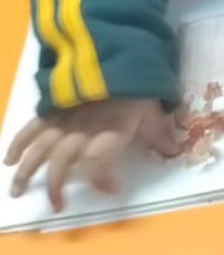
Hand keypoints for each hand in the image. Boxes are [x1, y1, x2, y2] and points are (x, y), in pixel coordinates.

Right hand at [3, 98, 179, 211]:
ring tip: (17, 191)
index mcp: (112, 127)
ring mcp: (66, 116)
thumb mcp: (154, 105)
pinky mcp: (54, 105)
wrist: (119, 49)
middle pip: (62, 160)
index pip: (100, 159)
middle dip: (55, 185)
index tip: (112, 189)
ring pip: (41, 147)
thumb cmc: (138, 82)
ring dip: (27, 170)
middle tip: (56, 205)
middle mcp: (85, 126)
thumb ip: (160, 132)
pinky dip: (19, 142)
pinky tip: (10, 159)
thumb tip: (176, 153)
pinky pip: (33, 125)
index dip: (102, 178)